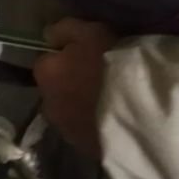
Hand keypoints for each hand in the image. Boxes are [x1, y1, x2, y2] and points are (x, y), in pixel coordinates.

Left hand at [32, 19, 115, 159]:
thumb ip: (64, 30)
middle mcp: (46, 103)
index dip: (65, 57)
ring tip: (106, 101)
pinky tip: (111, 119)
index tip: (84, 56)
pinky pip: (84, 130)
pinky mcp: (82, 148)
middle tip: (97, 78)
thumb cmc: (108, 63)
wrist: (134, 111)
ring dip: (81, 106)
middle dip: (70, 84)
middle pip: (56, 89)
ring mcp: (64, 129)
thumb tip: (48, 35)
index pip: (47, 61)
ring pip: (69, 111)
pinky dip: (92, 124)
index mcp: (44, 73)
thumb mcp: (88, 32)